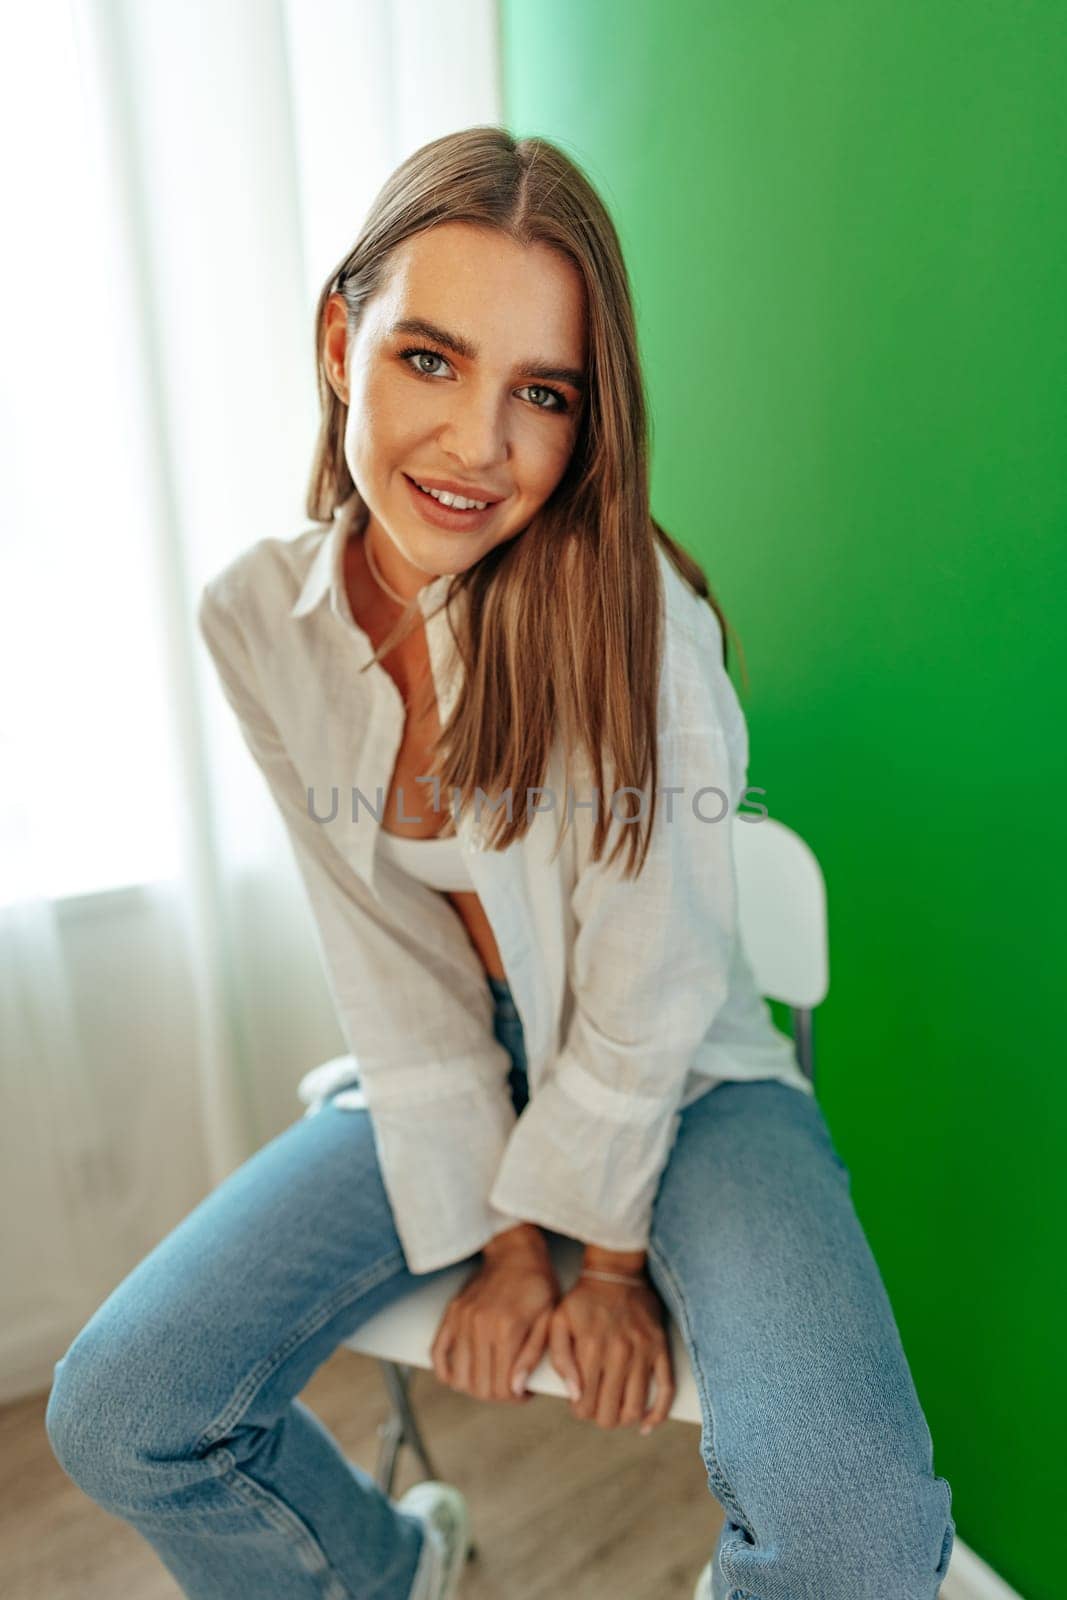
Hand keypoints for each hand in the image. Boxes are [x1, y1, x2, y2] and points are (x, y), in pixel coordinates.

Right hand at [430, 1226, 558, 1403]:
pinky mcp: (451, 1315)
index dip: (515, 1398)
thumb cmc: (538, 1285)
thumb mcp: (548, 1319)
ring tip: (492, 1379)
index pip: (501, 1387)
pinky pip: (437, 1354)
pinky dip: (446, 1371)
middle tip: (510, 1387)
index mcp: (507, 1329)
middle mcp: (479, 1327)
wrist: (515, 1253)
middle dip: (497, 1395)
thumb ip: (533, 1355)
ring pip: (459, 1378)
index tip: (524, 1392)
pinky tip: (463, 1373)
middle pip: (479, 1387)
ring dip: (475, 1387)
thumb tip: (516, 1388)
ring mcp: (462, 1321)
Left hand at [548, 1273, 674, 1433]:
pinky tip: (646, 1424)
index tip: (579, 1404)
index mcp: (591, 1348)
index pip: (586, 1404)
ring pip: (636, 1407)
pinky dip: (658, 1413)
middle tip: (596, 1407)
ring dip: (624, 1419)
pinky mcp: (660, 1349)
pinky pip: (666, 1389)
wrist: (615, 1273)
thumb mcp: (558, 1322)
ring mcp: (643, 1352)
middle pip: (611, 1412)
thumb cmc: (582, 1301)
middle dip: (600, 1417)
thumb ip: (560, 1359)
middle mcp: (619, 1353)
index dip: (580, 1411)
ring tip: (616, 1412)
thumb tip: (574, 1395)